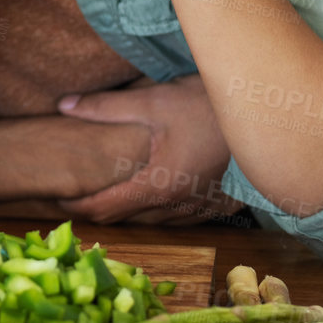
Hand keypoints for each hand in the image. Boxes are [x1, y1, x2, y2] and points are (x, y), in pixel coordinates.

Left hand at [53, 76, 241, 224]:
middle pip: (125, 219)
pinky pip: (176, 219)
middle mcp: (178, 206)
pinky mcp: (216, 205)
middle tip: (76, 192)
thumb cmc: (208, 106)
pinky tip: (149, 194)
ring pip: (151, 221)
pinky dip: (155, 211)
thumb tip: (63, 106)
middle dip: (98, 208)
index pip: (104, 208)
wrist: (266, 116)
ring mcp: (199, 209)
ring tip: (107, 191)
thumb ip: (105, 107)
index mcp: (158, 186)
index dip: (75, 206)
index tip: (56, 196)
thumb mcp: (153, 100)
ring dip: (127, 211)